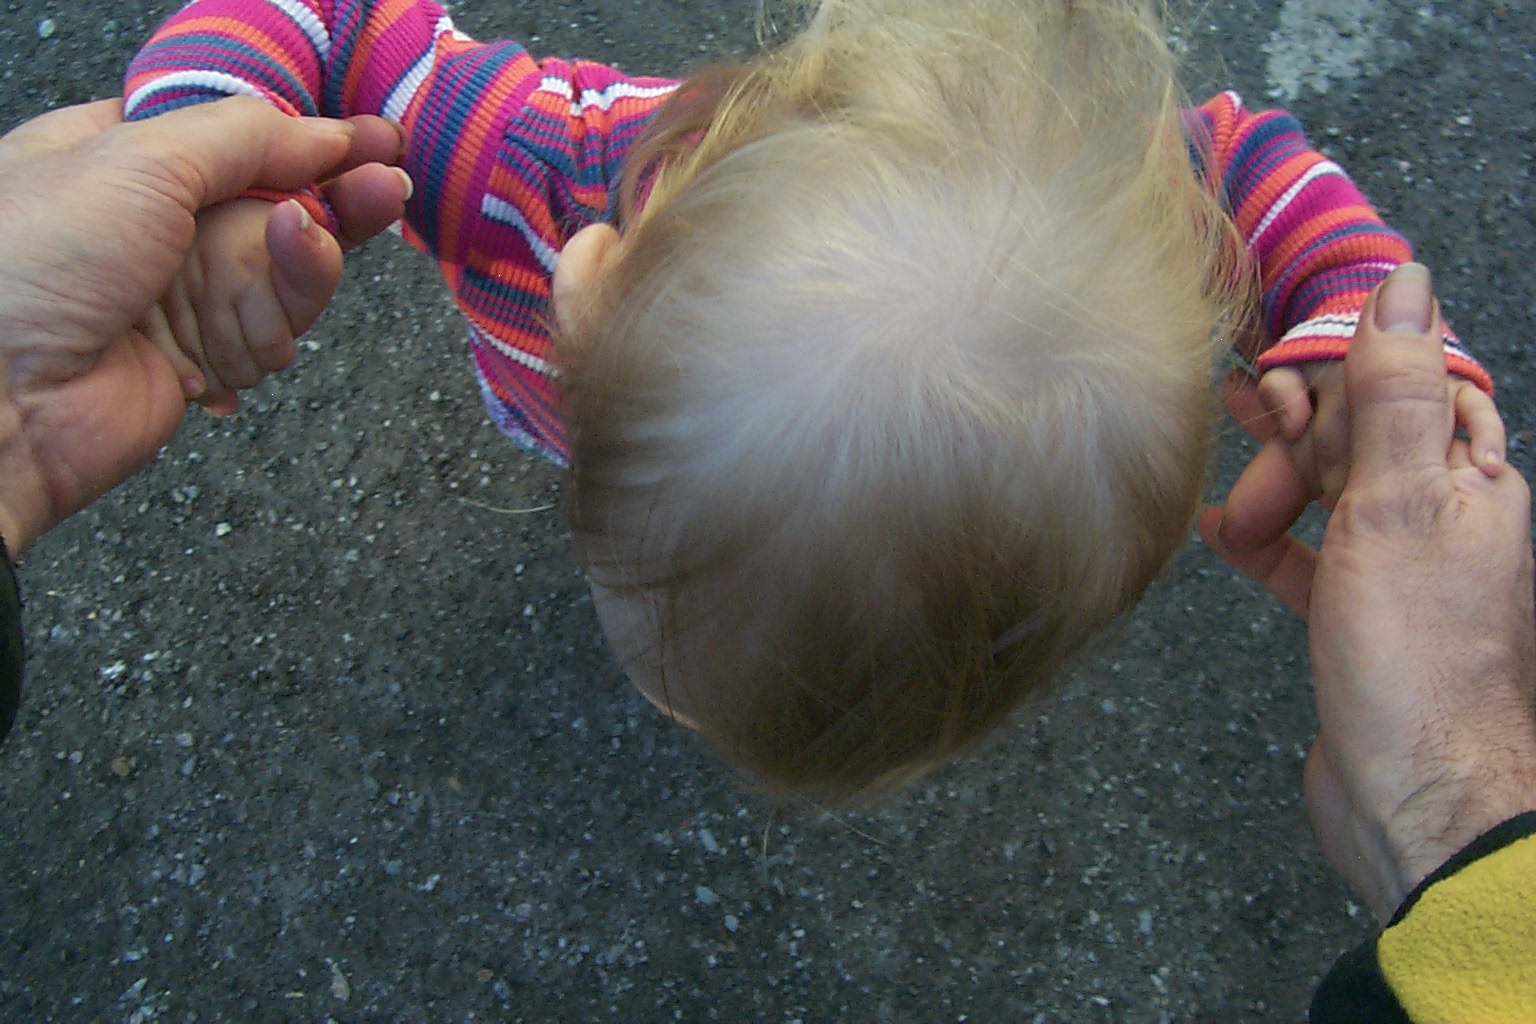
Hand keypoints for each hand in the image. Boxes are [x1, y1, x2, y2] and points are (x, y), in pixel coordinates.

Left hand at [0, 96, 409, 552]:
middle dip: (333, 202)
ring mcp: (181, 292)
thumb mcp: (141, 159)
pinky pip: (276, 337)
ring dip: (300, 271)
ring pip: (289, 276)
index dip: (308, 138)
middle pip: (281, 204)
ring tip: (300, 250)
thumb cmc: (35, 266)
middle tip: (385, 189)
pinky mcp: (203, 357)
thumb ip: (245, 137)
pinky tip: (235, 341)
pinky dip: (264, 336)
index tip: (373, 141)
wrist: (1, 403)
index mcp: (120, 153)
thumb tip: (326, 133)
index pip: (238, 135)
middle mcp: (154, 222)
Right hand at [1203, 265, 1535, 919]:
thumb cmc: (1415, 657)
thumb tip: (1407, 286)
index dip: (1351, 357)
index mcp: (1472, 482)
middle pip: (1368, 435)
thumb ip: (1396, 396)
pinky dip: (1266, 539)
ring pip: (1333, 491)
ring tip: (1225, 435)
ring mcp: (1400, 570)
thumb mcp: (1399, 504)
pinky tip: (1222, 529)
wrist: (1416, 795)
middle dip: (1303, 409)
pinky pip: (1307, 558)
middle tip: (1240, 391)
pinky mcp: (1358, 617)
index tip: (1283, 341)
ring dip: (1278, 466)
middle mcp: (1445, 519)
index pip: (1416, 383)